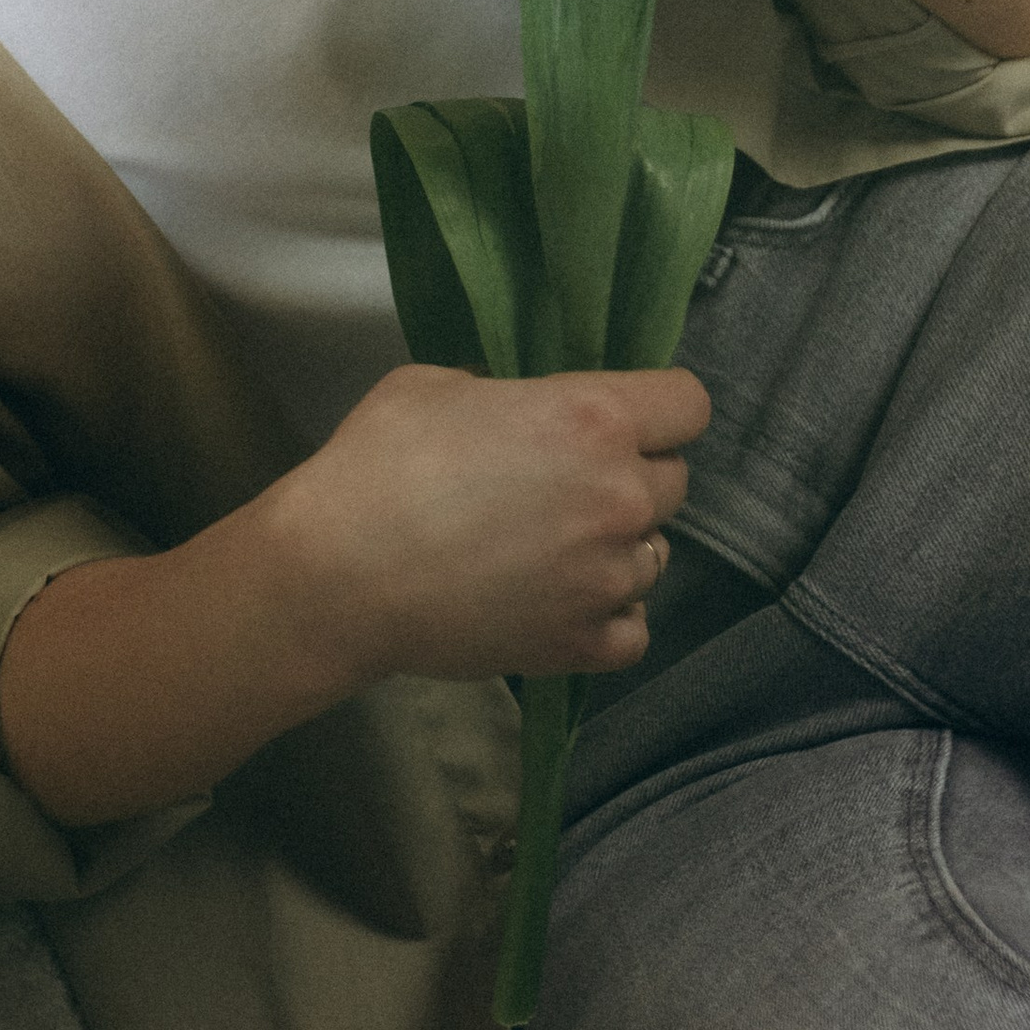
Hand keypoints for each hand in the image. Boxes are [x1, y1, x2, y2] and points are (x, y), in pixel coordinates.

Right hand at [0, 360, 710, 825]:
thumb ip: (509, 398)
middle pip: (673, 481)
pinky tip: (561, 601)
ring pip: (654, 555)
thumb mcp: (438, 384)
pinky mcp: (585, 645)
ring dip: (617, 547)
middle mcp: (620, 496)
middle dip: (629, 477)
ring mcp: (610, 578)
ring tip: (553, 549)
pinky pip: (635, 628)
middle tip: (566, 485)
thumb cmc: (379, 461)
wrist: (340, 573)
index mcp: (593, 418)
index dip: (658, 407)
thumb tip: (525, 420)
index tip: (621, 419)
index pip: (689, 403)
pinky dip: (607, 615)